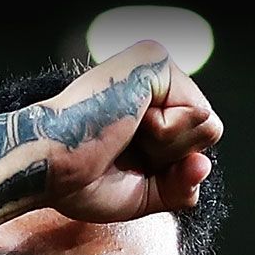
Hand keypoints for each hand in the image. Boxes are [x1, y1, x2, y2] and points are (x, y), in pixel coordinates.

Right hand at [29, 40, 223, 225]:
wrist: (45, 167)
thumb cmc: (76, 180)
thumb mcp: (141, 194)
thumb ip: (180, 185)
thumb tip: (204, 165)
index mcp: (149, 104)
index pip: (195, 145)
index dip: (167, 170)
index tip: (120, 164)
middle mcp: (154, 79)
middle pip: (207, 135)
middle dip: (170, 159)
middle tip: (120, 150)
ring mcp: (155, 66)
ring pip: (208, 126)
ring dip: (166, 148)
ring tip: (121, 135)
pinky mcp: (156, 61)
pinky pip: (199, 114)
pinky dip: (165, 135)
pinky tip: (126, 124)